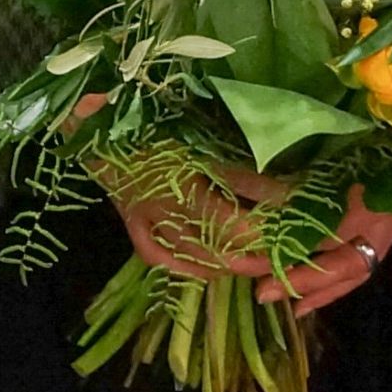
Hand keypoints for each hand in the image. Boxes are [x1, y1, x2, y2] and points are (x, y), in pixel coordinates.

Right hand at [84, 95, 391, 313]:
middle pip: (219, 248)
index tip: (300, 236)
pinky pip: (162, 258)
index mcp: (183, 189)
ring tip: (262, 263)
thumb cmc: (152, 121)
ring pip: (194, 258)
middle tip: (289, 255)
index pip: (237, 227)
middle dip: (258, 256)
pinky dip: (188, 267)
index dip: (271, 237)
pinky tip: (210, 270)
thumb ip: (244, 175)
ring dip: (230, 264)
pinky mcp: (134, 227)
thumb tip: (288, 195)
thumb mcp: (202, 144)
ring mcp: (147, 224)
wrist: (92, 122)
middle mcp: (165, 215)